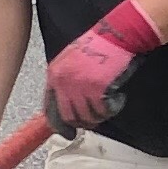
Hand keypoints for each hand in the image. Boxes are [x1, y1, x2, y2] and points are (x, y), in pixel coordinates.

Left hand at [42, 0, 160, 129]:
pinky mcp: (98, 89)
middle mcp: (64, 81)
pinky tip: (117, 99)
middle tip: (93, 121)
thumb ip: (64, 80)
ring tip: (107, 107)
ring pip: (87, 117)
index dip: (58, 124)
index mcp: (55, 74)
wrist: (116, 35)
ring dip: (99, 116)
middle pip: (69, 116)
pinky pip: (103, 111)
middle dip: (82, 123)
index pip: (50, 107)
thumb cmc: (98, 45)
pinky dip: (112, 109)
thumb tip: (66, 103)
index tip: (67, 132)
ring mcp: (80, 86)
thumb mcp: (71, 60)